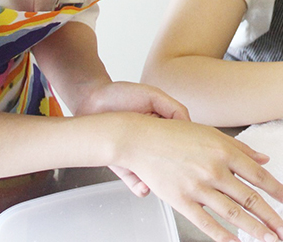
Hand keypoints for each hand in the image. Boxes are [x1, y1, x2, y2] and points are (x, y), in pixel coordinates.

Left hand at [73, 80, 191, 195]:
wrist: (90, 101)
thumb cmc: (120, 95)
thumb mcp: (153, 95)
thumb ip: (174, 108)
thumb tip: (190, 126)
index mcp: (162, 128)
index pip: (181, 143)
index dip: (188, 151)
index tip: (193, 157)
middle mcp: (151, 145)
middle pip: (169, 163)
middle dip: (174, 172)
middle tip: (177, 175)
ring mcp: (137, 156)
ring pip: (153, 175)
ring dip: (157, 182)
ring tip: (159, 183)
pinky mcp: (122, 166)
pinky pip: (133, 181)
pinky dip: (139, 187)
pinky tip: (145, 187)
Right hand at [113, 115, 282, 241]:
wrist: (141, 140)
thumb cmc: (175, 135)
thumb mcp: (212, 134)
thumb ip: (240, 148)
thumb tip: (264, 159)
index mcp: (224, 151)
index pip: (258, 175)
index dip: (276, 191)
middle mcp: (214, 169)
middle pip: (250, 198)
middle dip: (271, 217)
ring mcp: (198, 187)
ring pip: (233, 213)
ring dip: (254, 229)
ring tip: (268, 239)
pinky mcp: (181, 200)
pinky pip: (206, 223)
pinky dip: (224, 236)